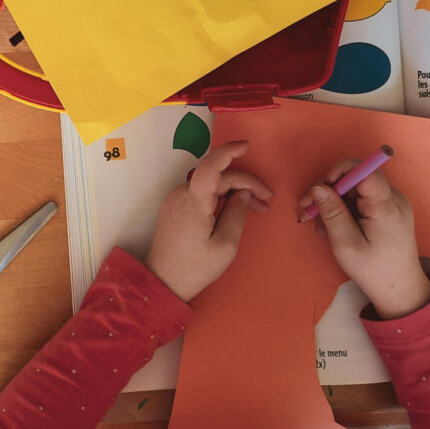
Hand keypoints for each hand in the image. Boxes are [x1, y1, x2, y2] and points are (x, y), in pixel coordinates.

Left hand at [145, 141, 273, 301]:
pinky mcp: (176, 208)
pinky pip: (202, 194)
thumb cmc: (194, 268)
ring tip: (258, 209)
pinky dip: (221, 198)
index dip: (229, 151)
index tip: (247, 146)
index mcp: (193, 202)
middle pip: (218, 177)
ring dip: (235, 192)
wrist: (162, 282)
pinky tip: (236, 210)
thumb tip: (243, 193)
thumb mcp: (225, 245)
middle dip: (246, 184)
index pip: (211, 165)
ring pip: (211, 186)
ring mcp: (176, 200)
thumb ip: (237, 213)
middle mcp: (181, 195)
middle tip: (267, 201)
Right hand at [298, 160, 429, 319]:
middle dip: (328, 192)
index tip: (318, 191)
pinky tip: (332, 227)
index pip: (363, 170)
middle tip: (308, 213)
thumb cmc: (373, 270)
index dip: (337, 173)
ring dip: (333, 204)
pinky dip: (343, 210)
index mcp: (385, 205)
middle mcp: (392, 197)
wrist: (400, 288)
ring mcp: (391, 203)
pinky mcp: (387, 210)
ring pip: (354, 190)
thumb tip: (317, 187)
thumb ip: (332, 213)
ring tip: (319, 227)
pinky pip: (361, 201)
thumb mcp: (346, 244)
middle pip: (355, 179)